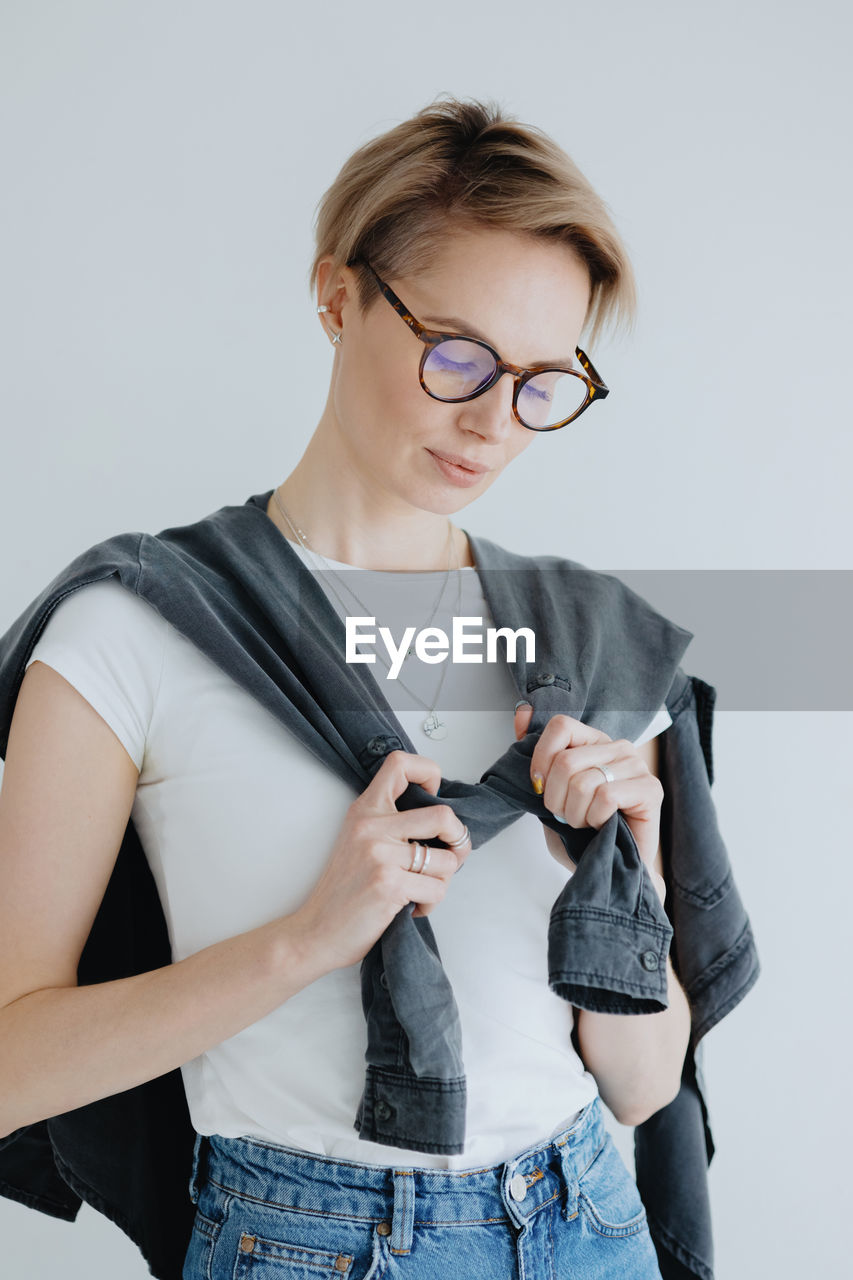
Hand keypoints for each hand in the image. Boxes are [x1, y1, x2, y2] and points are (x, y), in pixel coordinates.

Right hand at [289, 750, 471, 973]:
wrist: (315, 932)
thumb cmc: (343, 892)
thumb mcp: (358, 841)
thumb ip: (391, 824)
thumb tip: (444, 823)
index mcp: (365, 810)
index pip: (400, 764)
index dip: (429, 773)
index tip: (433, 796)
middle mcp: (372, 826)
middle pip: (444, 816)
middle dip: (459, 840)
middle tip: (451, 856)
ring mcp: (380, 855)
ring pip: (447, 861)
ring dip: (441, 882)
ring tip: (419, 890)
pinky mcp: (389, 884)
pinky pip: (437, 890)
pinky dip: (430, 904)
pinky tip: (410, 907)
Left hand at [513, 703, 664, 900]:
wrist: (608, 869)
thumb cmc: (580, 834)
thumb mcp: (548, 792)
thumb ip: (537, 753)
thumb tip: (521, 712)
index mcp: (593, 741)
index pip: (560, 725)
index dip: (541, 759)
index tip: (539, 788)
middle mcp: (618, 746)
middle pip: (566, 761)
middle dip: (556, 799)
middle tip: (567, 817)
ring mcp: (637, 766)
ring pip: (584, 782)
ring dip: (576, 813)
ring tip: (585, 823)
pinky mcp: (651, 789)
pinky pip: (605, 796)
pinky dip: (595, 818)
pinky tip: (603, 825)